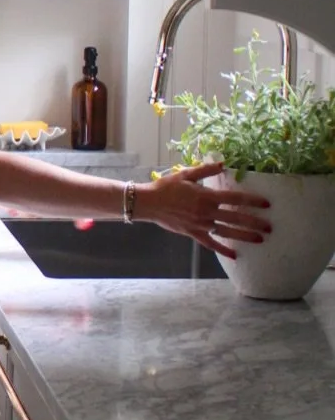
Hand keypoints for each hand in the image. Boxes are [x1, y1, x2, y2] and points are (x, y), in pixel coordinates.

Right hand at [138, 163, 270, 258]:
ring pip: (227, 232)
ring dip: (245, 236)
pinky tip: (234, 255)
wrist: (148, 203)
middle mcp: (207, 212)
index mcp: (206, 196)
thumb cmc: (166, 187)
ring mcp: (201, 225)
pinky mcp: (193, 233)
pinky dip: (223, 249)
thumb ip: (206, 170)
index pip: (235, 198)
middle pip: (236, 217)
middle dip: (255, 222)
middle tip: (270, 227)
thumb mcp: (186, 174)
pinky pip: (211, 244)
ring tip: (260, 239)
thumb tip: (223, 163)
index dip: (252, 201)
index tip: (267, 204)